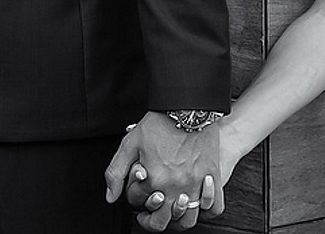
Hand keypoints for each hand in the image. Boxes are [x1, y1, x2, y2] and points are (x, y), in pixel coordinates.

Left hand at [105, 112, 223, 228]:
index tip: (139, 183)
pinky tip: (197, 203)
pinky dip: (206, 209)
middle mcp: (174, 187)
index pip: (137, 202)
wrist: (190, 105)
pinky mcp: (212, 178)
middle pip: (161, 220)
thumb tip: (111, 197)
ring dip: (177, 219)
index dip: (134, 193)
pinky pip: (214, 207)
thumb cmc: (163, 122)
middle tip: (150, 207)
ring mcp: (195, 185)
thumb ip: (116, 172)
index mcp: (153, 180)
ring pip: (186, 220)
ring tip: (172, 209)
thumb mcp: (131, 142)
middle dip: (151, 216)